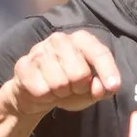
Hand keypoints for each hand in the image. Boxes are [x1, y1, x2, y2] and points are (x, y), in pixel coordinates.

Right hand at [4, 30, 121, 116]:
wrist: (37, 93)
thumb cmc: (70, 87)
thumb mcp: (91, 90)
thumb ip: (102, 89)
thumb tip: (101, 88)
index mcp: (82, 39)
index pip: (99, 53)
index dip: (108, 71)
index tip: (113, 86)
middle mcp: (60, 39)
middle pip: (79, 73)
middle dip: (79, 88)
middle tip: (74, 88)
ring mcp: (39, 50)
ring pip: (59, 83)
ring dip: (62, 93)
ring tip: (59, 89)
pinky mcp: (23, 65)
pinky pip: (42, 90)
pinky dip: (46, 97)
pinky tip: (44, 90)